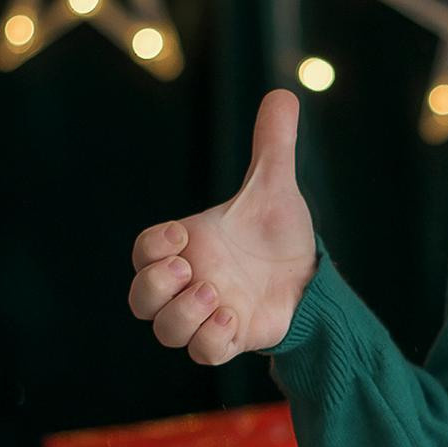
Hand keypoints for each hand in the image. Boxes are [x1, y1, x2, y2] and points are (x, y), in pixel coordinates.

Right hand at [128, 89, 317, 365]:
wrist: (309, 278)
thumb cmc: (276, 235)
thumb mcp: (275, 186)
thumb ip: (272, 144)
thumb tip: (283, 93)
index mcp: (188, 246)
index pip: (142, 251)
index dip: (152, 246)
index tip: (183, 233)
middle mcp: (189, 283)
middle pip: (138, 299)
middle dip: (153, 286)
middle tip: (188, 270)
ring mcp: (207, 315)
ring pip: (165, 331)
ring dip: (182, 315)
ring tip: (216, 294)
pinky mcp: (230, 340)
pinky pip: (203, 354)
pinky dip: (212, 339)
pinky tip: (236, 317)